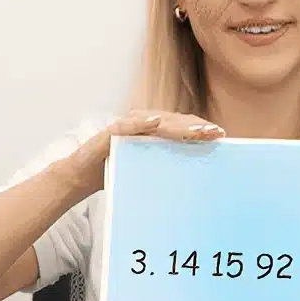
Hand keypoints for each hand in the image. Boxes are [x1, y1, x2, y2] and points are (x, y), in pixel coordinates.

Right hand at [56, 111, 224, 200]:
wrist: (79, 177)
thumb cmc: (114, 173)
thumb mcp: (145, 170)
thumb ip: (164, 166)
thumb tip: (195, 179)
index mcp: (151, 132)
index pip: (180, 128)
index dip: (199, 129)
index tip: (221, 136)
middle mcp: (140, 124)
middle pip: (173, 122)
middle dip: (195, 127)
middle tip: (216, 133)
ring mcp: (124, 127)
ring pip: (155, 122)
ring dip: (177, 125)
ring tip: (197, 131)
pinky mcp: (107, 134)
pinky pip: (125, 126)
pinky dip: (140, 123)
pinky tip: (155, 121)